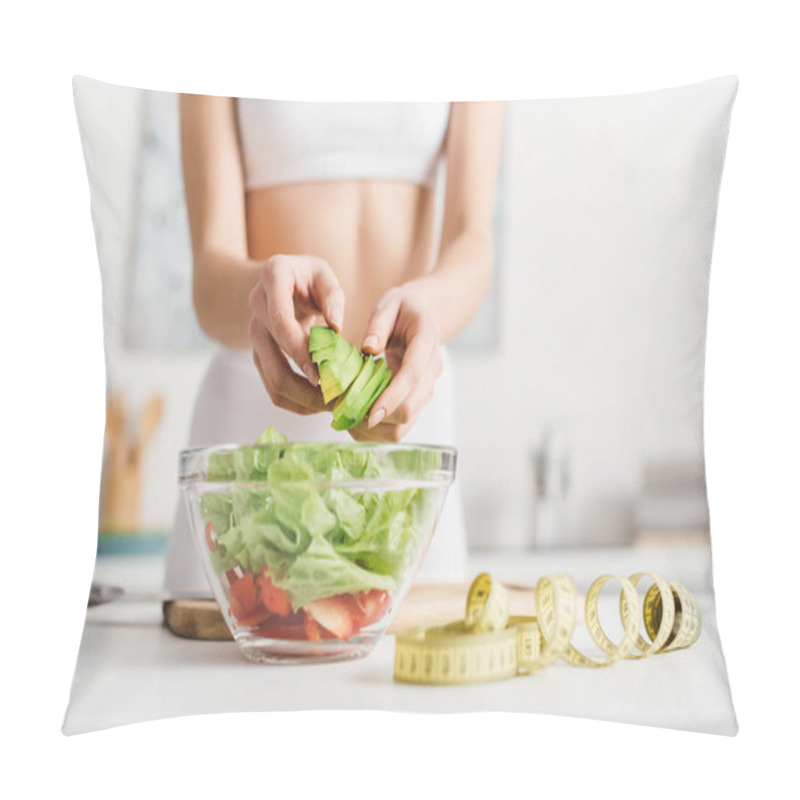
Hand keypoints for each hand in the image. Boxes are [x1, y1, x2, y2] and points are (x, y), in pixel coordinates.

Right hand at [248, 254, 344, 414]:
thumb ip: (333, 296)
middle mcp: (257, 307)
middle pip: (273, 362)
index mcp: (273, 278)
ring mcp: (254, 333)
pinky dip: (296, 401)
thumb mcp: (324, 274)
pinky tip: (320, 404)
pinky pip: (273, 387)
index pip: (281, 322)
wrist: (282, 280)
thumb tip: (336, 325)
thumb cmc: (309, 277)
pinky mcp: (259, 354)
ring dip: (303, 401)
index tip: (322, 375)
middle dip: (305, 388)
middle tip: (337, 401)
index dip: (300, 351)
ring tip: (332, 406)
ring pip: (272, 381)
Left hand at [349, 282, 442, 441]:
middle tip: (345, 414)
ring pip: (406, 423)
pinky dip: (380, 428)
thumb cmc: (403, 308)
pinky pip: (401, 424)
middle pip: (411, 408)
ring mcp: (427, 386)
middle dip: (379, 418)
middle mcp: (431, 369)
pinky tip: (358, 416)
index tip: (369, 414)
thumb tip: (369, 349)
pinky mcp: (418, 397)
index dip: (391, 398)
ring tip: (348, 417)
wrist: (425, 314)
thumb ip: (379, 325)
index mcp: (426, 341)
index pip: (411, 377)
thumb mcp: (389, 304)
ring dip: (377, 427)